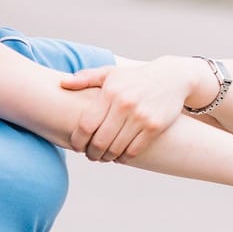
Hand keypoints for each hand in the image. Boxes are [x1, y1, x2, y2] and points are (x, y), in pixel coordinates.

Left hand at [60, 58, 193, 162]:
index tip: (76, 146)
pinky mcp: (154, 127)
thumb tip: (62, 84)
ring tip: (103, 157)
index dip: (78, 140)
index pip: (86, 124)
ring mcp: (141, 117)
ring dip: (107, 157)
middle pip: (100, 140)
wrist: (171, 78)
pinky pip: (134, 150)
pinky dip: (124, 158)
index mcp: (110, 93)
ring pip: (116, 148)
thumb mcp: (110, 73)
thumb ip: (85, 78)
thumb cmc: (134, 78)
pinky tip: (119, 156)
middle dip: (92, 153)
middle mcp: (124, 105)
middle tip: (90, 155)